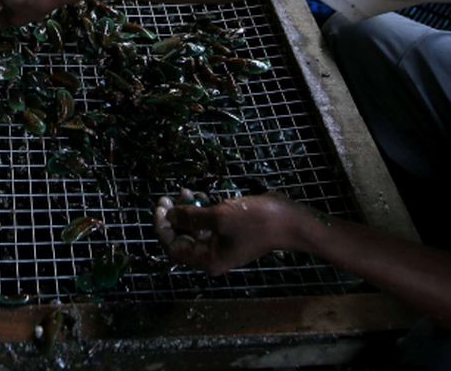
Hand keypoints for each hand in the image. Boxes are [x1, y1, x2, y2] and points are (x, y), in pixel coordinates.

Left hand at [154, 190, 309, 274]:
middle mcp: (213, 254)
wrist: (290, 222)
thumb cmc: (255, 222)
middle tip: (167, 197)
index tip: (160, 207)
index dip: (163, 228)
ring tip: (183, 191)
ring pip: (195, 227)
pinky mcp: (230, 230)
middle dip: (174, 217)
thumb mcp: (219, 217)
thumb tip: (169, 216)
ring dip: (187, 209)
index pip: (174, 248)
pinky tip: (199, 194)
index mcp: (208, 259)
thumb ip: (191, 218)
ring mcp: (222, 242)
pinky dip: (201, 208)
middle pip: (182, 238)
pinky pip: (208, 222)